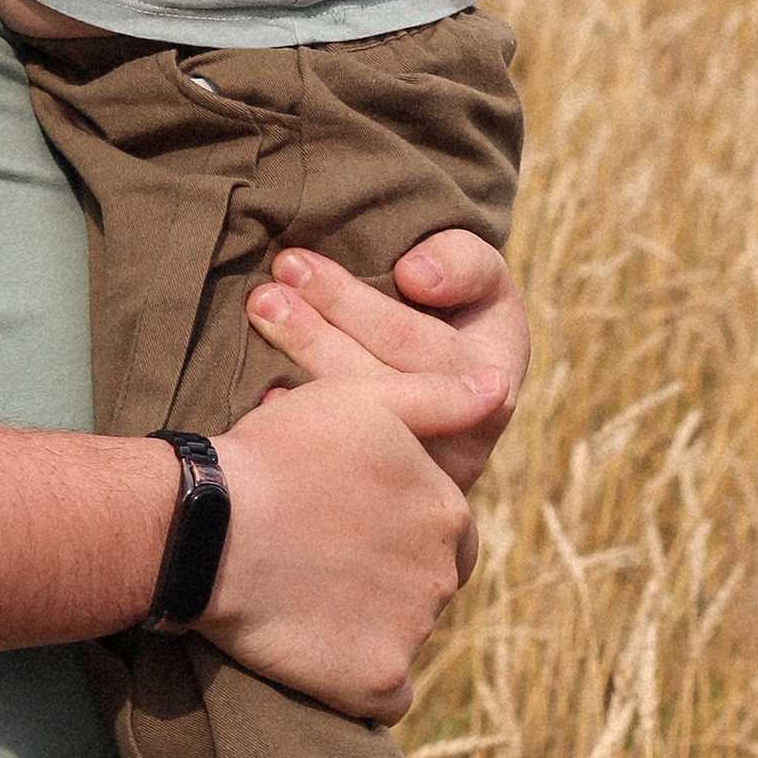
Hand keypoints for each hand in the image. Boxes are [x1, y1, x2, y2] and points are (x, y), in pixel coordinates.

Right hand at [193, 380, 474, 721]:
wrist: (208, 523)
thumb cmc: (279, 450)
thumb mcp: (363, 399)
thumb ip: (441, 397)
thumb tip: (502, 387)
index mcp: (447, 511)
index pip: (446, 531)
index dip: (397, 523)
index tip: (347, 516)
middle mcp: (443, 576)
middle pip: (429, 584)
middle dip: (390, 573)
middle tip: (323, 553)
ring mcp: (412, 632)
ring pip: (405, 634)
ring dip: (369, 621)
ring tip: (304, 591)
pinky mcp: (374, 682)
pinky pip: (386, 695)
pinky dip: (360, 680)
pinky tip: (317, 647)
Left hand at [247, 230, 528, 495]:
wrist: (457, 363)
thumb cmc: (462, 303)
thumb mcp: (479, 272)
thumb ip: (461, 261)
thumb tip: (416, 277)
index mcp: (496, 377)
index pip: (412, 341)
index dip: (351, 302)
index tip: (297, 262)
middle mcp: (468, 434)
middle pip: (379, 388)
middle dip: (314, 334)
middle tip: (262, 295)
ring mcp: (432, 472)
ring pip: (358, 427)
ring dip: (302, 370)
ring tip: (261, 318)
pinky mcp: (398, 495)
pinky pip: (344, 469)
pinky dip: (301, 434)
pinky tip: (267, 402)